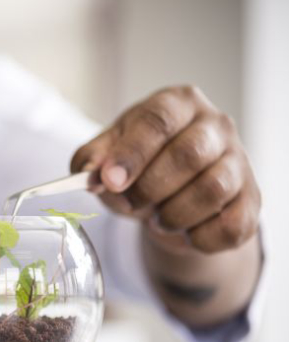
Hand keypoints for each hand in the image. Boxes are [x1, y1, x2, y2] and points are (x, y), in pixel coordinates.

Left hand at [71, 86, 260, 253]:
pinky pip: (231, 226)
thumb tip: (90, 173)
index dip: (132, 154)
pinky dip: (199, 238)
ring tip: (156, 217)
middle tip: (130, 202)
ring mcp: (239, 161)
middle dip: (150, 188)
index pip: (158, 120)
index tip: (111, 181)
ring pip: (213, 190)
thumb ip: (91, 160)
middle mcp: (215, 125)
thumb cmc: (137, 167)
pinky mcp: (251, 200)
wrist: (169, 196)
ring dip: (173, 214)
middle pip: (189, 154)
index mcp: (176, 104)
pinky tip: (184, 230)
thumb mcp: (106, 156)